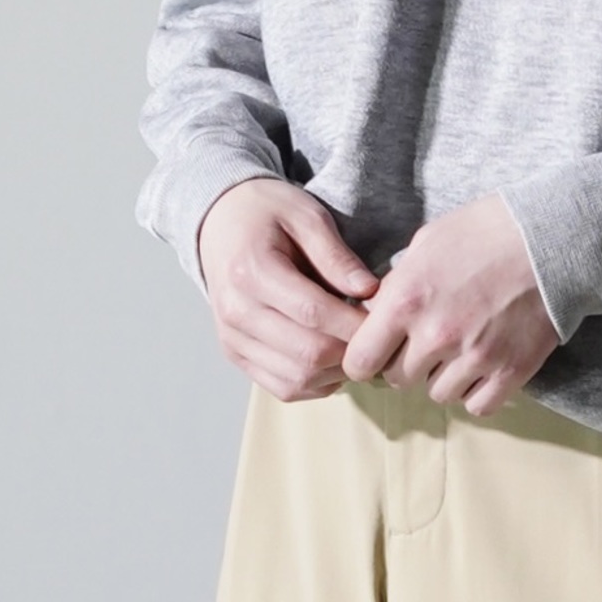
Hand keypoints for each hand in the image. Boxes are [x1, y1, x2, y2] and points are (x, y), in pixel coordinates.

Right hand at [196, 179, 376, 402]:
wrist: (219, 223)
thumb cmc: (266, 214)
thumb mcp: (306, 216)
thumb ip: (337, 255)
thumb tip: (371, 291)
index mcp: (251, 271)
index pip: (313, 313)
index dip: (354, 324)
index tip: (381, 320)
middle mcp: (236, 312)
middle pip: (307, 354)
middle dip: (349, 352)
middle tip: (373, 339)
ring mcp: (233, 339)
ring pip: (297, 379)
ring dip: (336, 372)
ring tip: (353, 348)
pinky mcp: (236, 356)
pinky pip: (283, 388)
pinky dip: (316, 384)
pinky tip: (331, 362)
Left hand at [341, 196, 558, 415]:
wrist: (550, 238)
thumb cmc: (485, 232)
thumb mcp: (426, 244)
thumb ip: (396, 285)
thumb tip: (375, 316)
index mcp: (406, 301)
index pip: (360, 362)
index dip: (364, 360)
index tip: (375, 354)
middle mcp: (436, 336)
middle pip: (399, 380)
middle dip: (406, 363)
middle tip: (425, 341)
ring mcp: (474, 359)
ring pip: (438, 394)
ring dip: (443, 377)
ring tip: (461, 346)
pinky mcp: (509, 373)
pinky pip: (477, 405)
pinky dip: (476, 391)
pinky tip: (482, 366)